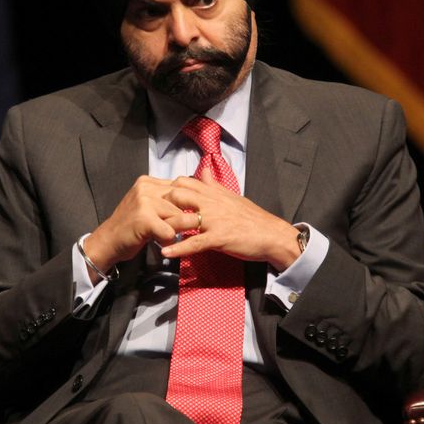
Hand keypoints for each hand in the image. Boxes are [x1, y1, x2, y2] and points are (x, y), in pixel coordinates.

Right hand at [82, 176, 201, 281]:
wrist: (107, 241)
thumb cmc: (131, 225)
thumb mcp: (148, 205)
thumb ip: (166, 199)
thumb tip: (195, 197)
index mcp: (148, 182)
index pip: (181, 187)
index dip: (188, 203)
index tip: (189, 213)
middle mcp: (146, 188)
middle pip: (183, 201)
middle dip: (185, 217)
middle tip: (178, 227)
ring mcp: (144, 202)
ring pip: (179, 216)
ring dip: (176, 230)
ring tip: (165, 235)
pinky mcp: (144, 219)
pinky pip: (170, 232)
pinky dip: (169, 241)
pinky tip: (160, 242)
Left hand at [160, 168, 301, 270]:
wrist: (272, 235)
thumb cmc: (253, 218)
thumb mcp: (232, 196)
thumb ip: (214, 184)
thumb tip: (203, 169)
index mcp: (214, 193)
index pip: (184, 182)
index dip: (169, 188)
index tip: (161, 199)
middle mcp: (212, 203)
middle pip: (177, 194)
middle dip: (162, 204)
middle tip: (153, 216)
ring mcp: (214, 220)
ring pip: (182, 217)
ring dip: (165, 226)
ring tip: (151, 234)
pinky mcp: (218, 238)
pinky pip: (194, 243)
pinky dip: (178, 249)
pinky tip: (165, 253)